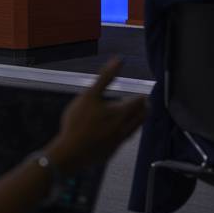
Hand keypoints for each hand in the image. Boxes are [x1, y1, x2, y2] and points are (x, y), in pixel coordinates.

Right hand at [47, 58, 146, 173]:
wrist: (70, 153)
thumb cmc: (78, 121)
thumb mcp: (89, 95)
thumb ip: (105, 77)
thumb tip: (119, 60)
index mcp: (120, 112)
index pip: (138, 103)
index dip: (141, 97)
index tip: (143, 94)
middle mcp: (123, 127)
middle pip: (140, 117)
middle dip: (143, 109)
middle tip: (143, 104)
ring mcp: (118, 141)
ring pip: (134, 129)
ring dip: (137, 121)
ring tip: (135, 116)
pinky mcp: (111, 152)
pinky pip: (124, 140)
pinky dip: (126, 132)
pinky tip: (119, 132)